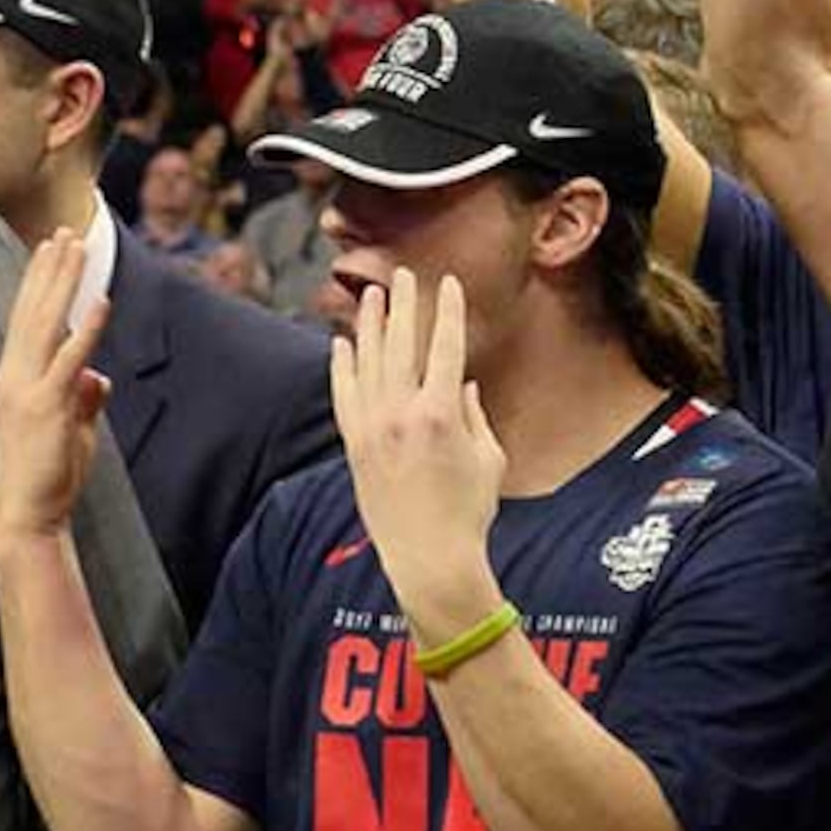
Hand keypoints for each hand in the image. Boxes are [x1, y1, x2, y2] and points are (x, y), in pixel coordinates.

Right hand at [0, 229, 114, 544]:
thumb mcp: (69, 426)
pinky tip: (100, 301)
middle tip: (63, 231)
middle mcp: (15, 376)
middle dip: (49, 270)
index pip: (27, 320)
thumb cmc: (48, 473)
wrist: (28, 513)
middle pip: (33, 311)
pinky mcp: (47, 405)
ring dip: (63, 284)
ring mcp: (28, 389)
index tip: (51, 250)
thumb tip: (97, 377)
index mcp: (15, 378)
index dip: (39, 283)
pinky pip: (70, 359)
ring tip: (76, 247)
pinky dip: (87, 329)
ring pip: (46, 324)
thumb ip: (82, 398)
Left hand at [332, 270, 505, 640]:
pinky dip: (341, 367)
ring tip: (370, 295)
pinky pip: (344, 395)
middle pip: (400, 344)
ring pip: (367, 363)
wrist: (428, 555)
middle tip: (403, 275)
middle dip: (403, 305)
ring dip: (368, 326)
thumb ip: (474, 416)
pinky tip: (341, 342)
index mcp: (442, 413)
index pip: (445, 347)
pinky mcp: (354, 445)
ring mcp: (372, 428)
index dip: (447, 311)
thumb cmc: (469, 510)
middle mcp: (402, 413)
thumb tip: (462, 386)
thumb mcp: (489, 457)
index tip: (447, 283)